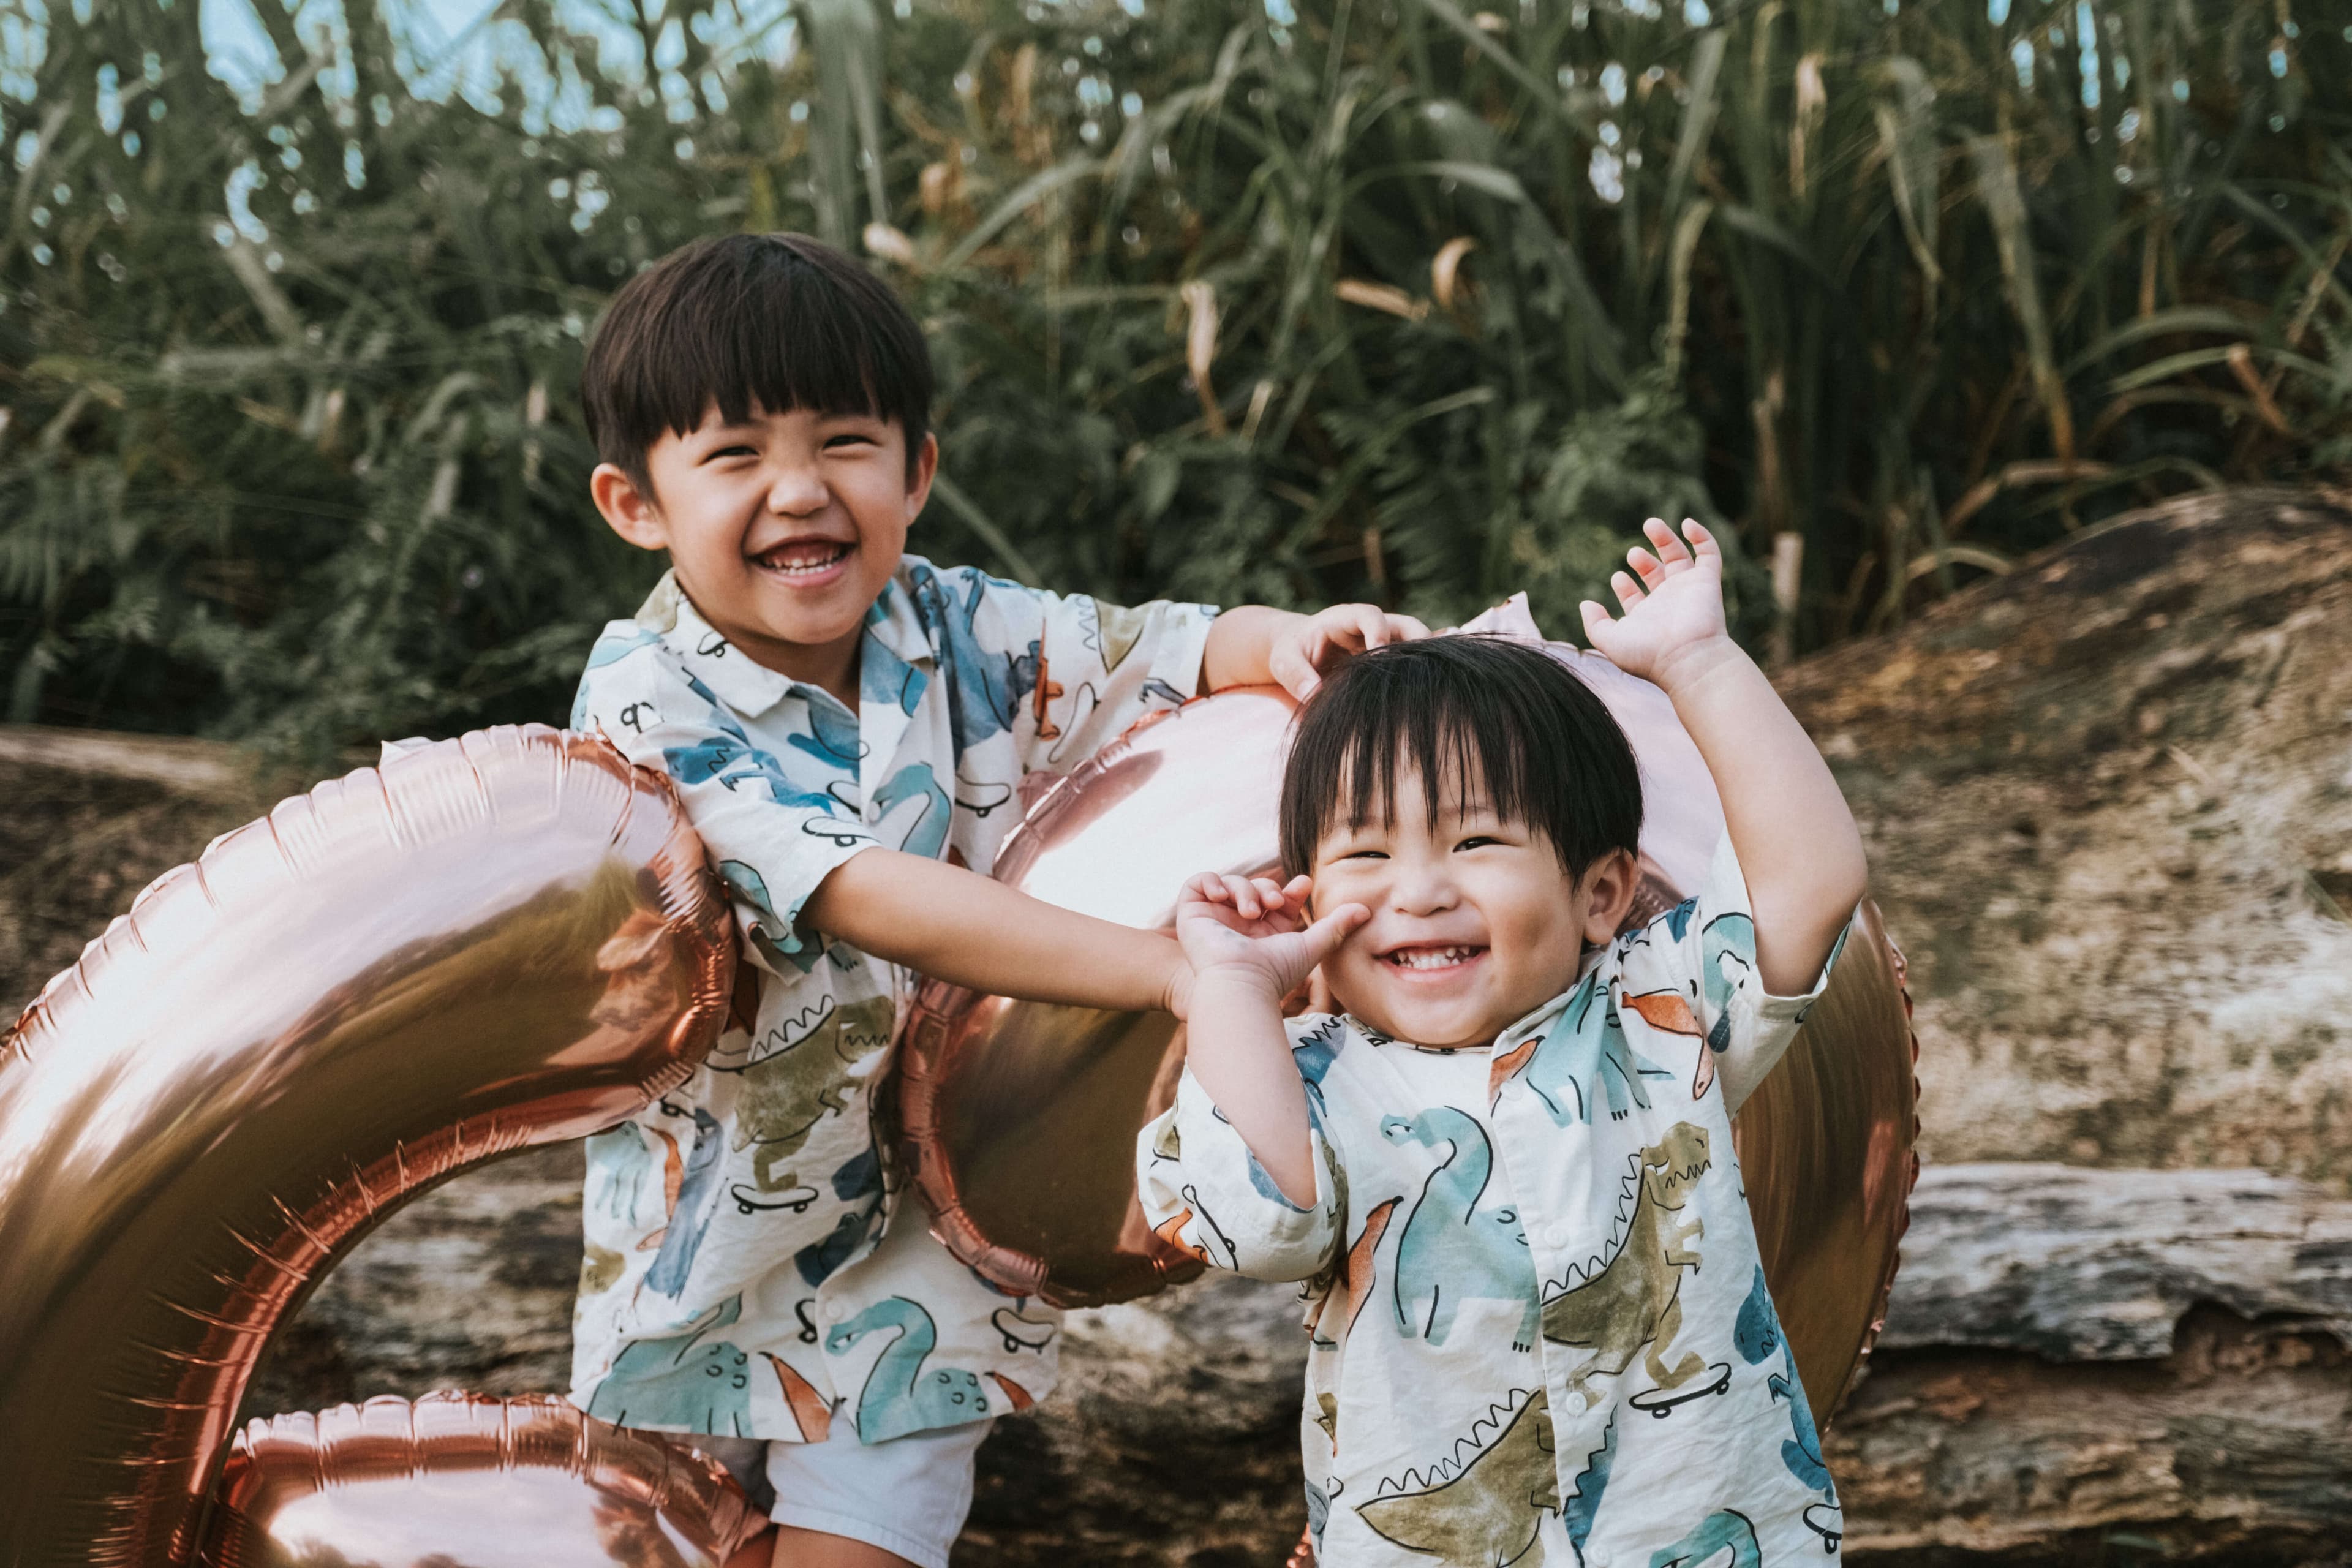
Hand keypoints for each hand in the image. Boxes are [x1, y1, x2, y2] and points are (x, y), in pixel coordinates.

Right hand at [1169, 872, 1366, 1017]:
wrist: (1241, 984)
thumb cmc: (1275, 972)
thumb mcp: (1312, 945)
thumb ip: (1337, 926)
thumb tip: (1367, 909)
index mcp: (1265, 934)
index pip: (1277, 900)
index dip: (1289, 890)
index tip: (1304, 886)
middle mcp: (1240, 926)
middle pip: (1255, 887)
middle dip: (1268, 888)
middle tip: (1275, 902)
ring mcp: (1215, 919)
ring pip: (1231, 883)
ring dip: (1245, 889)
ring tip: (1252, 911)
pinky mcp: (1192, 915)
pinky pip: (1197, 883)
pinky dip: (1211, 881)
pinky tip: (1223, 896)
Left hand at [1270, 604, 1431, 700]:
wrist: (1299, 652)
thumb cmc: (1291, 652)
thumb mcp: (1283, 661)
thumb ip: (1295, 675)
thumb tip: (1313, 694)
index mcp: (1344, 619)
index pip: (1370, 615)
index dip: (1379, 631)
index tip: (1379, 653)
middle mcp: (1371, 627)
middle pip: (1406, 625)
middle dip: (1419, 642)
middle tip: (1423, 668)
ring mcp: (1385, 641)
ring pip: (1416, 644)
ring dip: (1425, 661)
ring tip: (1432, 684)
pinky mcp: (1391, 659)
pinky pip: (1413, 662)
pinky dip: (1421, 674)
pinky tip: (1428, 694)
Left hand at [1579, 518, 1735, 688]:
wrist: (1688, 658)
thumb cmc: (1649, 654)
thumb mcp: (1610, 641)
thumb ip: (1595, 624)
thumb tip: (1586, 603)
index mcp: (1647, 618)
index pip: (1635, 598)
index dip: (1624, 586)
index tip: (1617, 578)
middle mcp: (1668, 603)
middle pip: (1656, 575)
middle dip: (1643, 560)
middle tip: (1633, 553)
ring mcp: (1689, 590)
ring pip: (1679, 558)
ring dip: (1665, 539)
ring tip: (1650, 524)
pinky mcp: (1707, 581)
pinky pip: (1709, 554)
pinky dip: (1701, 537)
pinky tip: (1687, 524)